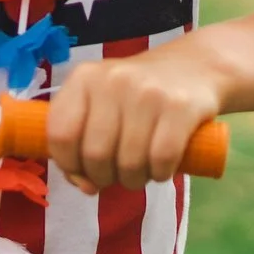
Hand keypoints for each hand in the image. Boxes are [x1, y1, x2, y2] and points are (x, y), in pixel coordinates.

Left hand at [45, 39, 228, 193]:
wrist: (194, 67)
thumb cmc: (136, 94)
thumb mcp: (100, 103)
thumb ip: (82, 141)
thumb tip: (84, 186)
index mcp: (83, 78)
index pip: (60, 134)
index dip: (68, 165)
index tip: (82, 173)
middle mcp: (112, 80)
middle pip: (95, 154)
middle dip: (104, 177)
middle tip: (116, 175)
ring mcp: (147, 93)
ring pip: (129, 162)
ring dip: (133, 180)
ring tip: (139, 173)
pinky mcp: (180, 107)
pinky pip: (162, 159)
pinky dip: (159, 174)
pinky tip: (161, 169)